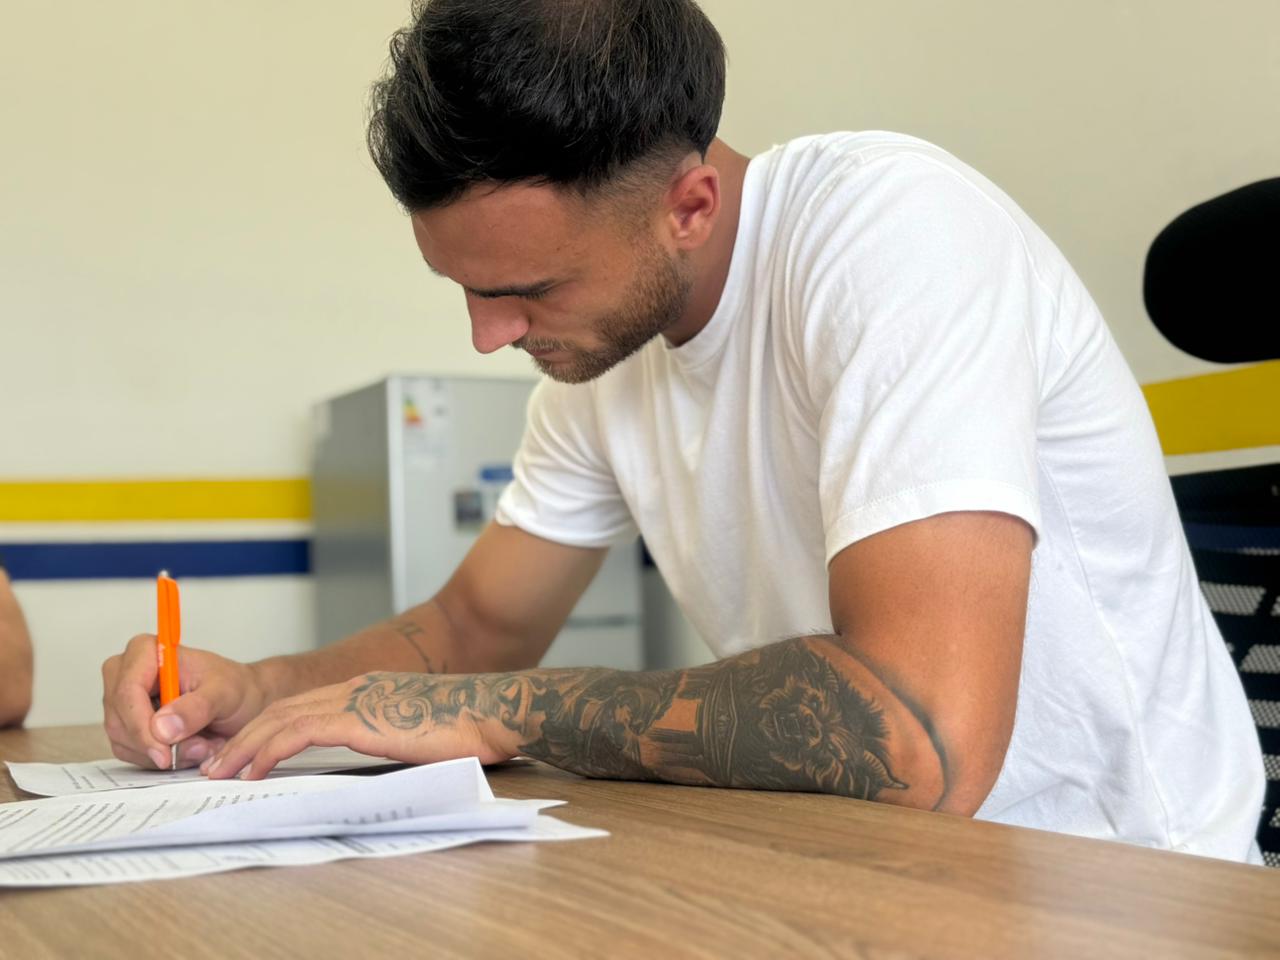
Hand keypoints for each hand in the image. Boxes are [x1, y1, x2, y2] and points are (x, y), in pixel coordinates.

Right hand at [102, 635, 270, 769]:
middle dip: (158, 744)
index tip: (164, 753)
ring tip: (202, 745)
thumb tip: (162, 728)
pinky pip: (131, 752)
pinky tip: (189, 748)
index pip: (127, 693)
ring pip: (123, 741)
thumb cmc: (233, 687)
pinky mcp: (125, 724)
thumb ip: (196, 708)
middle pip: (120, 720)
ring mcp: (122, 701)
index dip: (141, 727)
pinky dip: (160, 758)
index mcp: (145, 651)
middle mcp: (125, 672)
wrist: (241, 700)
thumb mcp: (224, 693)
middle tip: (199, 748)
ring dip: (164, 753)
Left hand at [203, 672, 521, 779]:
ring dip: (245, 747)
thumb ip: (388, 738)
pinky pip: (301, 732)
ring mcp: (356, 699)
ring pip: (282, 718)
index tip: (241, 756)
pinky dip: (270, 750)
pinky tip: (254, 770)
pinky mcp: (360, 717)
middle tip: (214, 766)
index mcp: (366, 691)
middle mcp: (354, 688)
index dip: (265, 730)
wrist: (493, 712)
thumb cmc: (468, 726)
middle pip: (281, 709)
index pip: (301, 707)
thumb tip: (372, 760)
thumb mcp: (416, 731)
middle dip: (242, 738)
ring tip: (221, 773)